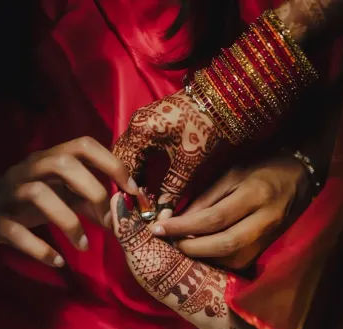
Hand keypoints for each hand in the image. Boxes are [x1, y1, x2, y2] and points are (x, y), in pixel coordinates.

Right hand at [0, 137, 135, 265]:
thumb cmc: (27, 204)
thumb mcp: (61, 196)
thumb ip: (89, 200)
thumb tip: (121, 211)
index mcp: (48, 160)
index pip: (83, 145)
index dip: (112, 163)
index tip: (132, 190)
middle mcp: (28, 169)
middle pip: (63, 163)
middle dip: (93, 191)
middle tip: (110, 221)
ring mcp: (9, 193)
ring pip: (38, 193)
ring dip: (69, 221)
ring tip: (84, 245)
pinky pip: (16, 231)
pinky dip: (40, 248)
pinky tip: (58, 261)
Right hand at [112, 89, 221, 218]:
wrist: (221, 99)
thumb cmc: (205, 126)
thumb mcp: (188, 161)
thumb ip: (172, 188)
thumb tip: (162, 215)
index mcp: (139, 131)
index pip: (122, 166)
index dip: (126, 190)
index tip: (134, 208)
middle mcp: (135, 124)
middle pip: (121, 159)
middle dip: (126, 182)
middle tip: (136, 204)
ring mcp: (142, 120)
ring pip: (128, 153)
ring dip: (133, 173)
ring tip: (142, 196)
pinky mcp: (152, 122)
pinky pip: (138, 146)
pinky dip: (140, 164)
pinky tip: (148, 180)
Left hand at [151, 157, 308, 269]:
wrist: (301, 176)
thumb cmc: (263, 167)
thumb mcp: (232, 173)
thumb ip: (206, 197)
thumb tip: (175, 218)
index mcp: (254, 194)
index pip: (213, 218)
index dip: (183, 227)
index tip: (159, 229)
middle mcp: (264, 219)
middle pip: (224, 244)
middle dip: (192, 248)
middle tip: (169, 243)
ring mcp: (269, 236)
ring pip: (233, 258)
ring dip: (204, 257)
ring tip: (182, 247)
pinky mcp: (269, 246)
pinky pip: (240, 260)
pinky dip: (218, 260)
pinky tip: (203, 252)